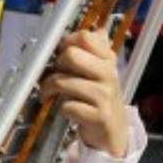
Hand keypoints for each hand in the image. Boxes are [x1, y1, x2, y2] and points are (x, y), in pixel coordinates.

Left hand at [39, 29, 129, 157]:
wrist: (115, 133)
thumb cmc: (101, 98)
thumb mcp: (101, 73)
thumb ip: (96, 51)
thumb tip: (99, 29)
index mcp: (108, 60)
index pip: (84, 37)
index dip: (66, 42)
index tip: (59, 54)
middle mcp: (109, 74)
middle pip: (70, 56)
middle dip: (56, 66)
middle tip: (54, 75)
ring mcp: (104, 95)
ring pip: (63, 82)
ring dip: (49, 89)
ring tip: (48, 94)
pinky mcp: (99, 116)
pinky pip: (67, 106)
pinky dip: (61, 109)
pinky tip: (67, 111)